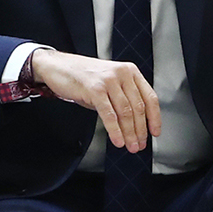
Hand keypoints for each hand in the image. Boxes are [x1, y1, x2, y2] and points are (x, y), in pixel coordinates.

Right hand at [29, 49, 160, 151]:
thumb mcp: (110, 84)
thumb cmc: (84, 77)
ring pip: (126, 112)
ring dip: (129, 133)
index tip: (155, 132)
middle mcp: (123, 74)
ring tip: (130, 146)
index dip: (154, 117)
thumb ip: (123, 98)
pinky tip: (118, 140)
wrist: (58, 66)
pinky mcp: (95, 90)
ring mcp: (109, 81)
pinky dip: (115, 130)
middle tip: (140, 144)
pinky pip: (109, 114)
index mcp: (130, 72)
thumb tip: (134, 124)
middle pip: (138, 107)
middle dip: (141, 130)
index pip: (150, 97)